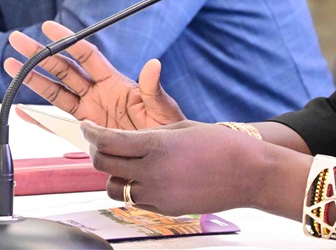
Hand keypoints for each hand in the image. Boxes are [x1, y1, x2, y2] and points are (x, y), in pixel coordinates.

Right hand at [4, 20, 185, 129]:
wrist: (161, 157)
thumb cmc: (166, 130)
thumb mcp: (161, 109)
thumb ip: (153, 89)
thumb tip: (154, 65)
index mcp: (114, 82)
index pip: (86, 55)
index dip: (67, 40)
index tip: (49, 27)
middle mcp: (97, 93)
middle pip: (63, 69)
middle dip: (40, 54)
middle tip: (18, 40)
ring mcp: (88, 112)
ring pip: (55, 91)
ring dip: (32, 79)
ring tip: (11, 65)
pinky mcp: (84, 131)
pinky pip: (57, 123)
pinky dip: (38, 118)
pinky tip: (21, 109)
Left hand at [84, 120, 283, 215]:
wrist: (249, 173)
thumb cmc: (222, 144)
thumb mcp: (182, 128)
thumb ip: (151, 134)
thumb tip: (130, 141)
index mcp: (156, 146)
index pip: (109, 141)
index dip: (91, 133)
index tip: (85, 126)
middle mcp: (153, 172)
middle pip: (105, 165)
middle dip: (96, 151)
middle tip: (98, 142)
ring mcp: (158, 195)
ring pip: (116, 188)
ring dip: (114, 174)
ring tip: (125, 164)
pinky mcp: (166, 210)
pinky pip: (138, 200)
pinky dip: (136, 188)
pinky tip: (149, 177)